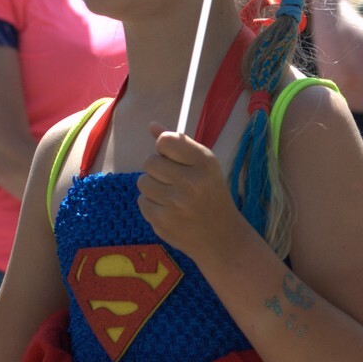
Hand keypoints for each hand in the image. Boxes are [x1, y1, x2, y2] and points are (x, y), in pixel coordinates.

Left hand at [136, 122, 241, 259]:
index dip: (164, 146)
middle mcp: (191, 181)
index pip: (166, 141)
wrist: (221, 236)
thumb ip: (178, 144)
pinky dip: (152, 203)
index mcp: (205, 163)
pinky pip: (142, 201)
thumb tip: (151, 125)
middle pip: (150, 161)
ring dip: (153, 186)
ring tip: (171, 194)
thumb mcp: (204, 165)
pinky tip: (168, 209)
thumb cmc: (211, 193)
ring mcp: (175, 203)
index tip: (171, 155)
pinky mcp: (161, 221)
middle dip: (157, 167)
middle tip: (172, 177)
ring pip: (143, 181)